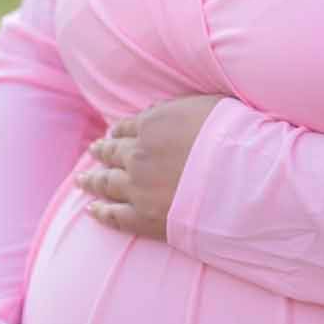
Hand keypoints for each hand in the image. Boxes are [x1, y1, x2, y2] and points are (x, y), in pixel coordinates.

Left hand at [81, 95, 225, 240]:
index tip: (112, 134)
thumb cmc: (232, 136)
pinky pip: (115, 216)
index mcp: (152, 126)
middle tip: (93, 151)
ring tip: (82, 180)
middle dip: (101, 152)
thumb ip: (174, 107)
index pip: (126, 127)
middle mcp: (138, 156)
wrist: (241, 180)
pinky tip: (91, 210)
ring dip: (92, 180)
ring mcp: (138, 189)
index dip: (118, 131)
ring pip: (106, 183)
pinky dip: (101, 212)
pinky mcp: (145, 218)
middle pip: (112, 153)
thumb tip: (154, 110)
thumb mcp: (205, 105)